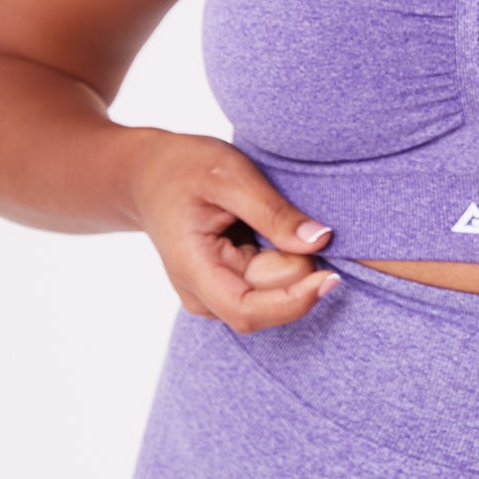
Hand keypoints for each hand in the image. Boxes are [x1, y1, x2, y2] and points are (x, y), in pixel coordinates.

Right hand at [131, 134, 338, 331]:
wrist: (148, 175)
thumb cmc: (185, 168)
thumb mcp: (230, 175)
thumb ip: (272, 211)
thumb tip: (320, 241)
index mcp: (194, 269)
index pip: (249, 310)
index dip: (294, 300)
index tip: (330, 276)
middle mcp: (202, 294)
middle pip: (270, 298)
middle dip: (296, 265)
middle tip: (294, 215)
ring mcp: (214, 296)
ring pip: (274, 294)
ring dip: (290, 262)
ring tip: (271, 218)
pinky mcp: (228, 288)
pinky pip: (270, 285)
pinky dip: (283, 260)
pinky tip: (270, 232)